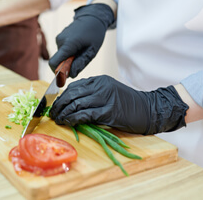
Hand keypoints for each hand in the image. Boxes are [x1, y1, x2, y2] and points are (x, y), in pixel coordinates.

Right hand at [49, 4, 114, 77]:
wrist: (92, 18)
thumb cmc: (94, 34)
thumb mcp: (91, 51)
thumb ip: (80, 64)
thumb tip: (70, 75)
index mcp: (68, 44)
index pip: (54, 63)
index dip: (57, 72)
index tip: (65, 76)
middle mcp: (60, 41)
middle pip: (58, 61)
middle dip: (67, 65)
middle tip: (80, 60)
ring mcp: (59, 39)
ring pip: (61, 56)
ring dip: (69, 58)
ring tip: (81, 50)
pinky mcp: (59, 38)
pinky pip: (62, 51)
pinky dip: (69, 53)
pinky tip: (78, 46)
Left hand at [50, 75, 188, 134]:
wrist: (149, 109)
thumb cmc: (128, 103)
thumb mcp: (108, 92)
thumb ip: (92, 94)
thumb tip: (71, 104)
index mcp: (99, 80)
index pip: (74, 86)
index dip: (61, 96)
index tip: (55, 105)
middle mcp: (101, 87)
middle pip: (72, 94)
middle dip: (59, 105)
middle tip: (53, 114)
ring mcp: (105, 98)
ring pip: (77, 104)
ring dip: (64, 113)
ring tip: (58, 120)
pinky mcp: (109, 112)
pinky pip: (86, 115)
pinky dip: (74, 119)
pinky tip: (68, 122)